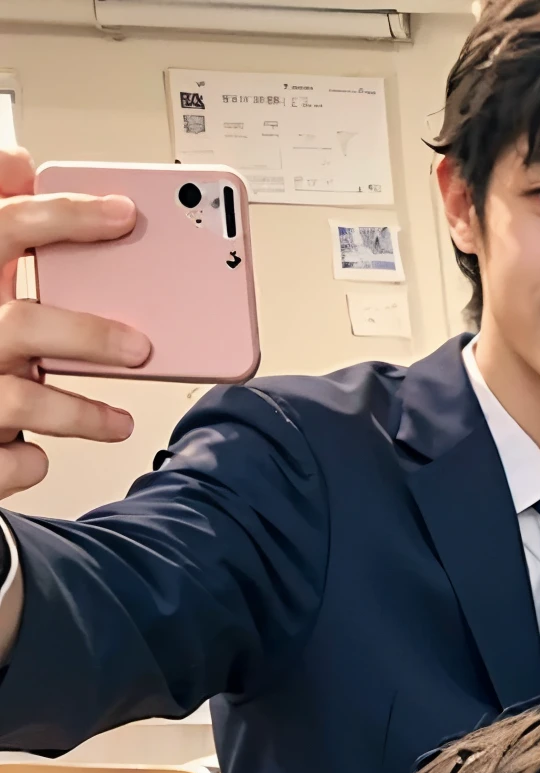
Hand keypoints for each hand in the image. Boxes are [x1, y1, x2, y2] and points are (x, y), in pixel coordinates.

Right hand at [0, 146, 149, 500]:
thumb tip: (18, 160)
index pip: (4, 228)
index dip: (63, 216)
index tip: (124, 212)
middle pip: (20, 323)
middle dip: (86, 334)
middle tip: (142, 346)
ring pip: (21, 401)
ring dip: (79, 413)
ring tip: (119, 422)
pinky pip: (7, 460)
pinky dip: (27, 461)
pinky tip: (39, 458)